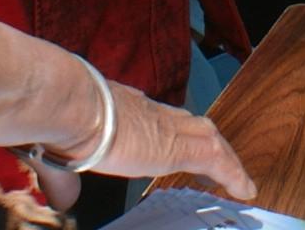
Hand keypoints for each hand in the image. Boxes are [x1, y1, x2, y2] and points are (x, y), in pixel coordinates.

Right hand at [45, 75, 253, 196]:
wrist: (70, 105)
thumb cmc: (59, 122)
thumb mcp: (59, 155)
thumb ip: (62, 180)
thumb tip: (62, 200)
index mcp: (122, 108)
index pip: (154, 117)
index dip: (169, 128)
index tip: (174, 138)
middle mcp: (149, 112)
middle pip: (189, 123)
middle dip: (203, 139)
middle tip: (215, 160)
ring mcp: (167, 127)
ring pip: (208, 137)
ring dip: (224, 157)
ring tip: (237, 177)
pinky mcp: (178, 147)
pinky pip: (216, 160)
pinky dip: (233, 174)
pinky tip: (245, 189)